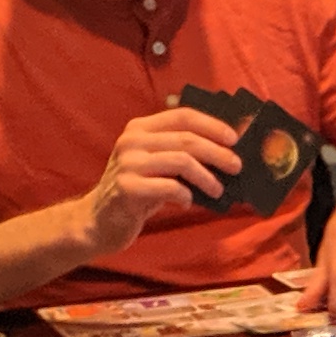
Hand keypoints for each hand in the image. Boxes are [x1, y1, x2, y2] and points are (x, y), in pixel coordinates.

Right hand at [78, 106, 241, 252]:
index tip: (234, 138)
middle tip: (237, 166)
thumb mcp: (156, 164)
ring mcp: (128, 163)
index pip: (182, 116)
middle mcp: (132, 140)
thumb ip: (180, 151)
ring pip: (182, 161)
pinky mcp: (127, 187)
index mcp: (140, 128)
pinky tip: (188, 203)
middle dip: (218, 152)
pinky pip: (169, 187)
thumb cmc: (138, 191)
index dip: (212, 125)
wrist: (99, 220)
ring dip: (207, 177)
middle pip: (187, 139)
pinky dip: (185, 195)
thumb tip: (226, 150)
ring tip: (218, 190)